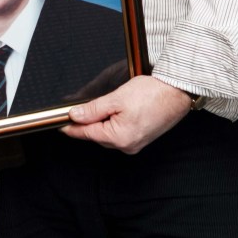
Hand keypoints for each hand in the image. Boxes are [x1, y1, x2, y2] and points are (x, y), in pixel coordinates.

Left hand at [61, 75, 190, 153]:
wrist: (177, 92)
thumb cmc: (152, 93)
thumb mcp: (116, 98)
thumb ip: (93, 109)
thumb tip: (75, 115)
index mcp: (119, 138)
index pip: (87, 134)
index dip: (71, 127)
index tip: (60, 123)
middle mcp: (127, 146)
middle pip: (97, 135)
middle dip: (86, 123)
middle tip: (76, 109)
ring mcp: (135, 144)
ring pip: (108, 134)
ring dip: (100, 122)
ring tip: (101, 106)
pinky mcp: (141, 138)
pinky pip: (119, 133)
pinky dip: (112, 124)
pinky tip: (114, 111)